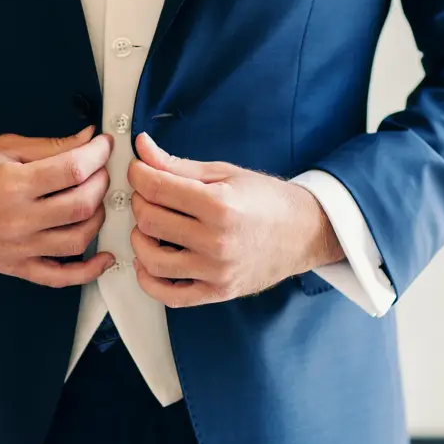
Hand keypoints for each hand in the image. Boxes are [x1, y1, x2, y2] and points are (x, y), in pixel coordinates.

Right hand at [0, 126, 115, 287]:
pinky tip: (104, 257)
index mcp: (12, 184)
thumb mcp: (5, 147)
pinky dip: (88, 271)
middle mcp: (16, 220)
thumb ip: (50, 145)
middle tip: (100, 170)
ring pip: (78, 239)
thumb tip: (89, 139)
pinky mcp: (16, 267)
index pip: (72, 169)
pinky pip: (60, 277)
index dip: (97, 154)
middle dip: (101, 183)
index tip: (104, 146)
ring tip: (95, 200)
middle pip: (81, 205)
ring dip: (98, 217)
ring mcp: (17, 248)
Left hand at [126, 134, 344, 307]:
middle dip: (140, 202)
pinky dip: (149, 279)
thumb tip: (142, 148)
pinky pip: (170, 295)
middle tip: (149, 195)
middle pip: (150, 221)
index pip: (156, 188)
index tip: (138, 170)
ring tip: (149, 227)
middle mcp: (217, 241)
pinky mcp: (217, 292)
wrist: (305, 232)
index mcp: (219, 204)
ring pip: (152, 259)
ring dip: (139, 239)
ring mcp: (216, 271)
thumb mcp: (224, 174)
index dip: (138, 174)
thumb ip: (178, 165)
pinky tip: (149, 262)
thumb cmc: (267, 200)